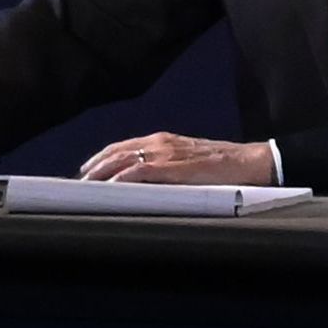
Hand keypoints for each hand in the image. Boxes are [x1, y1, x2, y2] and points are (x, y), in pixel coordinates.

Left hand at [80, 132, 272, 185]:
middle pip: (116, 151)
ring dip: (102, 172)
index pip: (121, 147)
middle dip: (94, 166)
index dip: (101, 158)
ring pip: (123, 159)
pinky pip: (143, 171)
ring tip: (86, 185)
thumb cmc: (222, 166)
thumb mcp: (187, 162)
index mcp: (161, 141)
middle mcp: (159, 142)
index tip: (86, 170)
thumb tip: (147, 183)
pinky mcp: (175, 166)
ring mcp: (166, 153)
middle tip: (78, 181)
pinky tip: (112, 186)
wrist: (249, 162)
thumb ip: (167, 167)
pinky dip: (124, 178)